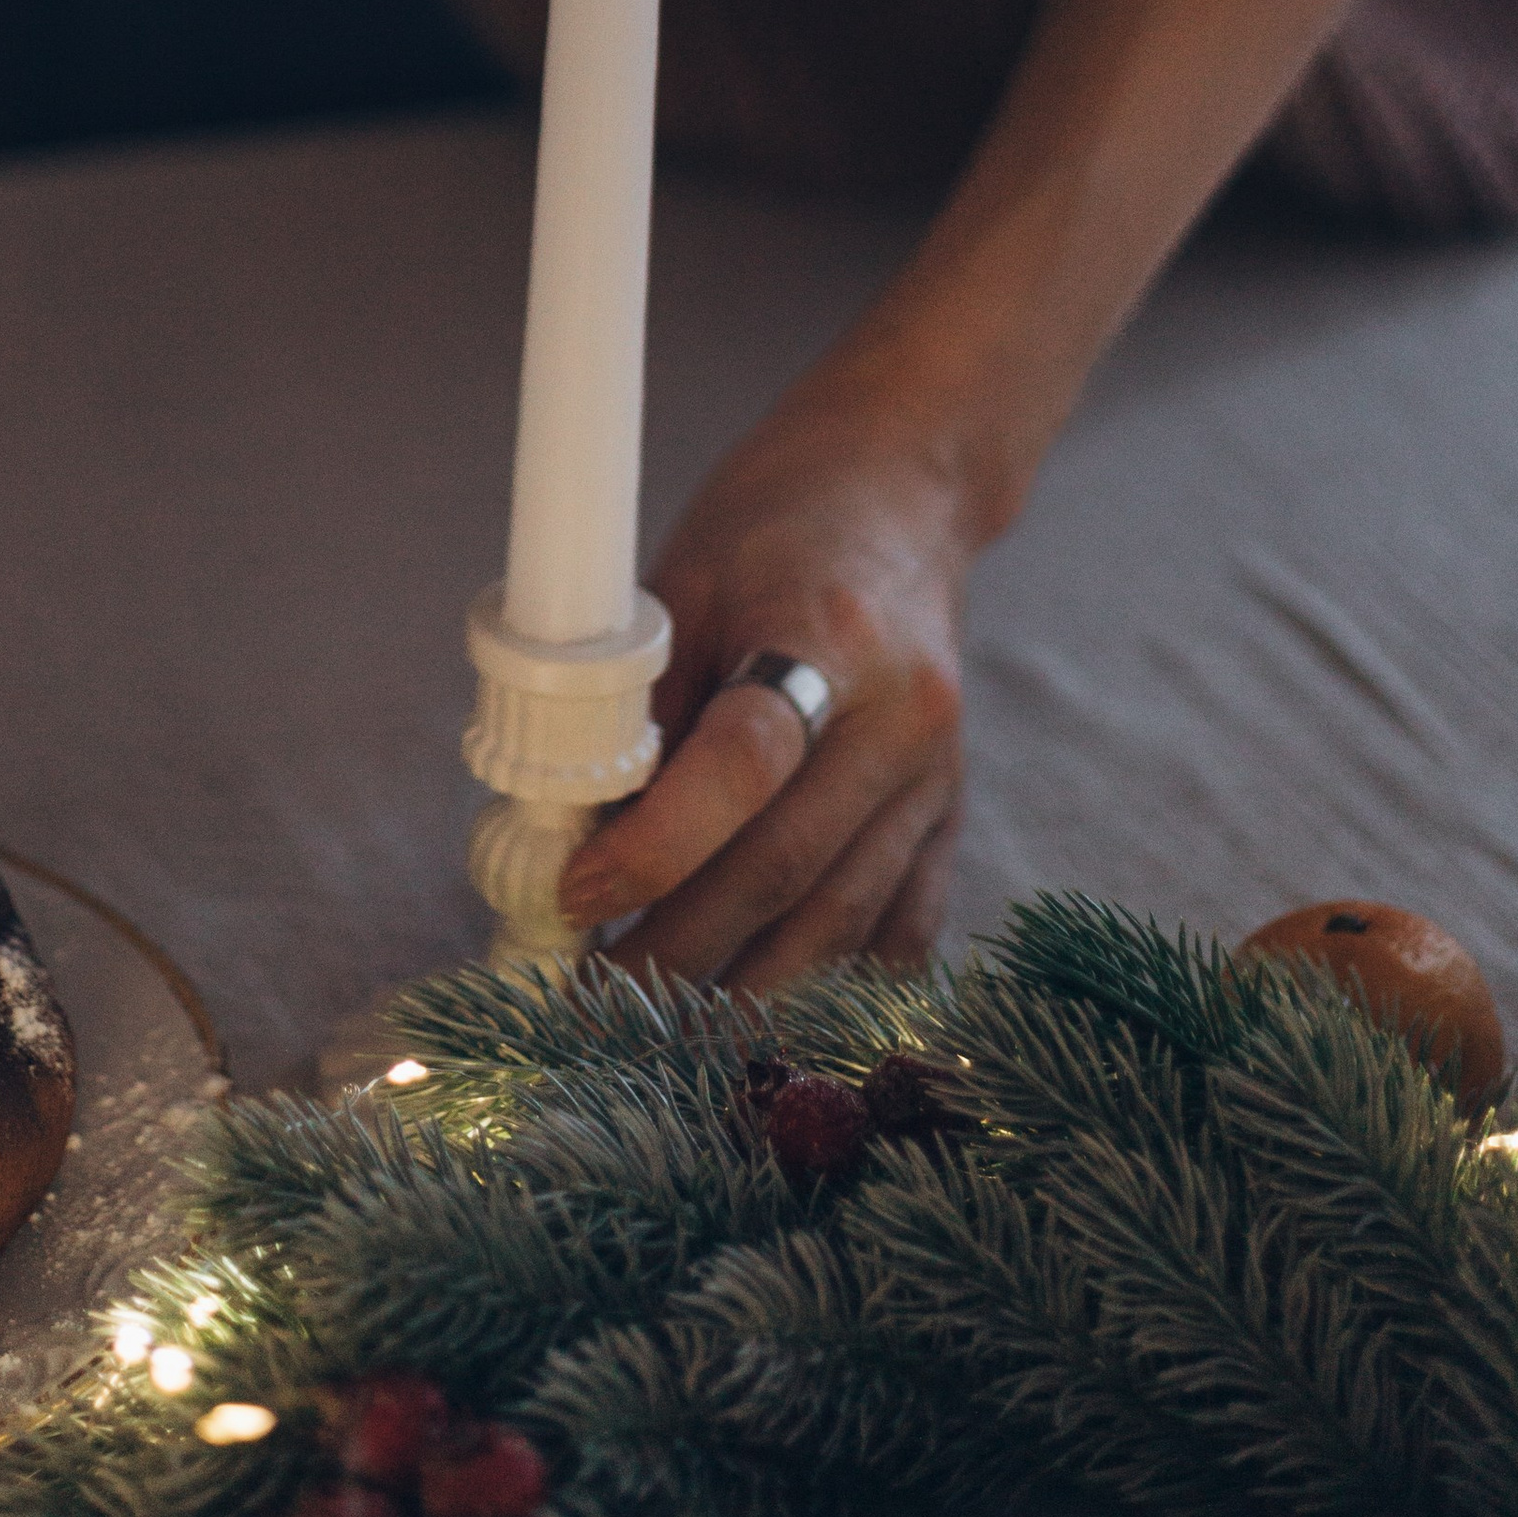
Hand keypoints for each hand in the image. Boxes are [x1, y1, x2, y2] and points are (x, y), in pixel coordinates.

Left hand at [558, 398, 970, 986]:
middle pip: (787, 865)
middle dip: (679, 947)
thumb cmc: (773, 527)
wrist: (901, 492)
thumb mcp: (685, 581)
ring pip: (842, 917)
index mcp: (828, 635)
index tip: (575, 893)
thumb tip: (566, 832)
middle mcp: (901, 716)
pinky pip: (900, 925)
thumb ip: (640, 704)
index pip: (745, 764)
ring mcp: (938, 772)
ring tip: (654, 1024)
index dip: (656, 843)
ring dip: (744, 989)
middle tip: (588, 997)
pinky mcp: (951, 809)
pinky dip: (832, 980)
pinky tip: (763, 1010)